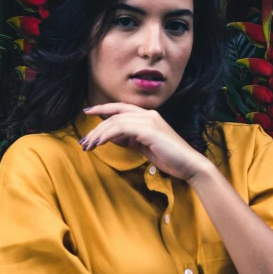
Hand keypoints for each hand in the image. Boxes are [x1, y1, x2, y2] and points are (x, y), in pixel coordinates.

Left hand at [79, 102, 210, 181]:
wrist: (189, 165)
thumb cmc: (168, 157)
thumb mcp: (143, 146)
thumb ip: (129, 139)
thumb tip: (111, 137)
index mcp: (148, 116)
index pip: (120, 108)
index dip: (102, 108)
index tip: (87, 112)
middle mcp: (148, 114)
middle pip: (115, 114)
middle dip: (96, 127)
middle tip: (84, 141)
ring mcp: (149, 121)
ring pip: (116, 121)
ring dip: (98, 133)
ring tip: (88, 146)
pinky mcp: (149, 130)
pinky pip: (121, 129)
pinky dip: (107, 135)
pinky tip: (99, 143)